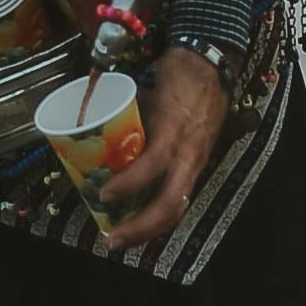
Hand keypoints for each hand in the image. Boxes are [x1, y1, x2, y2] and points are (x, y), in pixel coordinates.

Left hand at [99, 45, 228, 251]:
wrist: (213, 66)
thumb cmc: (177, 75)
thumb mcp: (144, 91)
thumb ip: (123, 115)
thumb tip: (92, 130)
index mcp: (174, 131)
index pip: (153, 164)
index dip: (128, 184)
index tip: (103, 195)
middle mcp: (188, 153)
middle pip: (170, 205)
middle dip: (140, 228)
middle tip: (111, 239)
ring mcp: (196, 162)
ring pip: (177, 208)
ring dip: (149, 229)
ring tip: (122, 238)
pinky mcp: (197, 165)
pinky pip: (179, 197)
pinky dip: (159, 215)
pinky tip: (140, 223)